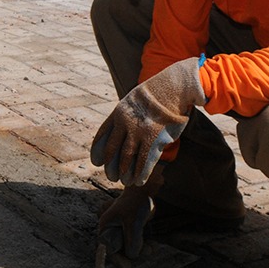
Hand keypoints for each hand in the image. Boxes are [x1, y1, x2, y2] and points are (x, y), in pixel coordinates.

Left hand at [91, 57, 204, 185]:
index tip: (96, 161)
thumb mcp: (133, 100)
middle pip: (112, 150)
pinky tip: (138, 181)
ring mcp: (138, 132)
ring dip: (124, 172)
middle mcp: (125, 124)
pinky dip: (140, 173)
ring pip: (127, 158)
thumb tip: (121, 128)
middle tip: (110, 176)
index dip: (98, 151)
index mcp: (118, 113)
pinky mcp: (153, 139)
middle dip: (110, 165)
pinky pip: (144, 161)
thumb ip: (125, 114)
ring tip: (123, 181)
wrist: (172, 87)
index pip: (102, 135)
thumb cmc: (156, 93)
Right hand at [97, 166, 163, 258]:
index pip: (108, 247)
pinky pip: (137, 242)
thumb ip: (132, 240)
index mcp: (106, 225)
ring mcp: (124, 229)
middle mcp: (113, 228)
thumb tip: (133, 255)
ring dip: (142, 249)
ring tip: (152, 248)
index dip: (117, 259)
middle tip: (147, 252)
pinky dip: (145, 245)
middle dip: (134, 253)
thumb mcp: (133, 222)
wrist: (147, 189)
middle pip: (121, 249)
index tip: (128, 267)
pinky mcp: (133, 228)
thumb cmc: (136, 202)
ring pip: (131, 246)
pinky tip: (154, 244)